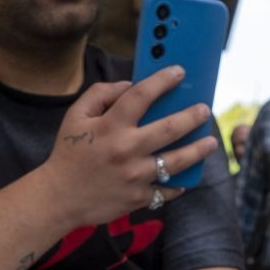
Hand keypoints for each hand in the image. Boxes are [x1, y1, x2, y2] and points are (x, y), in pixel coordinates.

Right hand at [38, 67, 218, 227]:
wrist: (59, 198)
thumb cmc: (68, 154)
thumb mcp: (75, 117)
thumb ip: (100, 94)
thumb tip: (129, 86)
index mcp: (110, 126)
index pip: (142, 95)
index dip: (164, 80)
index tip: (179, 72)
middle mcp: (126, 149)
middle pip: (170, 128)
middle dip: (192, 116)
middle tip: (204, 110)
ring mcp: (134, 176)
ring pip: (176, 161)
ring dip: (198, 150)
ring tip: (210, 143)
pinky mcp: (138, 198)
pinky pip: (166, 190)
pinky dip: (178, 185)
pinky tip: (186, 178)